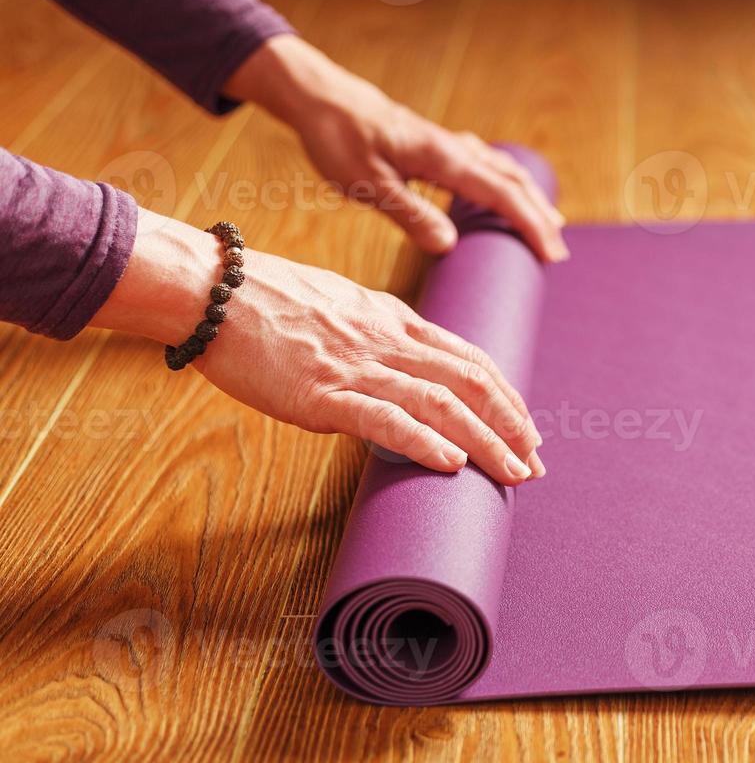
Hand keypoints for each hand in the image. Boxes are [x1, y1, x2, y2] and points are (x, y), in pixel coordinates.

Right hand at [96, 212, 544, 483]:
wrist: (211, 289)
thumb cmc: (265, 301)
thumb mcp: (339, 308)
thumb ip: (374, 338)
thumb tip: (395, 374)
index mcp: (393, 319)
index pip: (468, 357)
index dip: (505, 395)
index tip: (527, 427)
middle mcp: (386, 340)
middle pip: (469, 382)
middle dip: (510, 425)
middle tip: (536, 462)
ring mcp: (357, 366)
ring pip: (441, 403)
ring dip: (485, 441)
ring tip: (514, 473)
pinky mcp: (322, 392)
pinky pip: (384, 418)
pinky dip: (424, 441)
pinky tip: (452, 464)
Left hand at [224, 36, 567, 259]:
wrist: (321, 97)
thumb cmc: (338, 138)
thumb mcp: (367, 182)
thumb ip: (409, 214)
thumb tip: (450, 245)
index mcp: (444, 158)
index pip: (502, 195)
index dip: (530, 225)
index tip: (551, 254)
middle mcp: (453, 149)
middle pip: (512, 181)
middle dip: (539, 216)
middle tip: (557, 252)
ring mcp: (446, 144)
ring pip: (502, 169)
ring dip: (528, 196)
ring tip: (548, 221)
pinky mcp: (435, 145)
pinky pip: (485, 163)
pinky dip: (506, 181)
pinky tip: (502, 189)